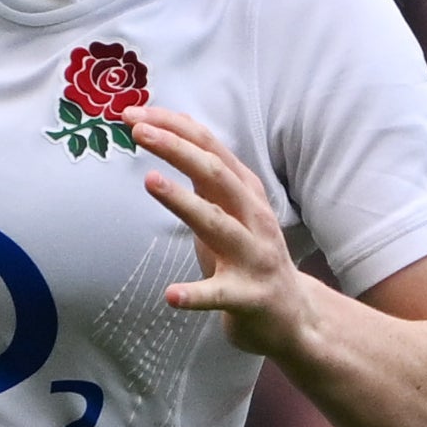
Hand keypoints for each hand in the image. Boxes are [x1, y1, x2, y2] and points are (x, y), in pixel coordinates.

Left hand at [138, 108, 315, 360]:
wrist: (292, 315)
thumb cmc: (250, 256)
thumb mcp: (231, 209)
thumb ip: (206, 178)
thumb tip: (172, 134)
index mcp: (246, 193)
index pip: (210, 147)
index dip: (174, 126)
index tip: (134, 112)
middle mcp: (253, 217)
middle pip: (216, 173)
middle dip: (177, 148)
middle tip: (138, 131)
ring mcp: (253, 257)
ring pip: (218, 223)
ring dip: (183, 201)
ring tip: (150, 181)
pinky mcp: (249, 297)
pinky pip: (219, 295)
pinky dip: (195, 294)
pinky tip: (170, 295)